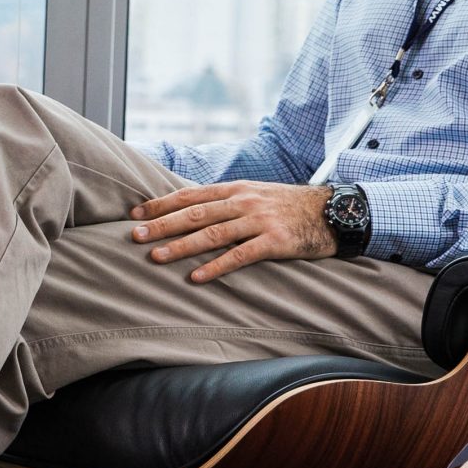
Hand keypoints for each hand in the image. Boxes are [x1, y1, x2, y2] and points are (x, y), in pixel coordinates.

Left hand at [128, 181, 336, 282]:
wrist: (333, 212)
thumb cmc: (289, 206)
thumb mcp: (256, 194)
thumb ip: (226, 201)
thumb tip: (192, 210)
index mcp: (236, 189)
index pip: (190, 195)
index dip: (161, 204)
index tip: (135, 213)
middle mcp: (243, 201)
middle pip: (195, 213)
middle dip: (162, 224)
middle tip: (134, 235)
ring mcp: (259, 221)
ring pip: (212, 233)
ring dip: (181, 246)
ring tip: (157, 257)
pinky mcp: (275, 242)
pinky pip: (240, 255)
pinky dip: (216, 267)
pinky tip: (196, 277)